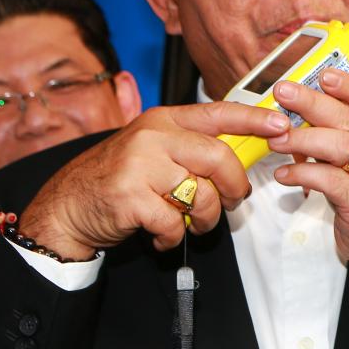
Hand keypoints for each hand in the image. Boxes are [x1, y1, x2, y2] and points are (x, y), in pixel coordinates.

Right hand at [18, 103, 290, 260]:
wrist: (67, 206)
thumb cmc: (120, 179)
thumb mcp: (154, 150)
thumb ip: (192, 148)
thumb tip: (242, 155)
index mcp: (163, 121)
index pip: (217, 112)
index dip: (253, 118)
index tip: (282, 124)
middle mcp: (152, 137)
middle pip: (217, 157)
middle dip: (233, 185)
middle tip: (234, 199)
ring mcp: (139, 166)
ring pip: (200, 194)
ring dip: (206, 218)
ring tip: (193, 222)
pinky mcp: (130, 198)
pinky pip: (175, 222)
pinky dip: (174, 236)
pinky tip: (162, 234)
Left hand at [266, 71, 348, 293]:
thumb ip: (345, 132)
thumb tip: (303, 108)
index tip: (325, 74)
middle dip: (313, 103)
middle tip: (284, 92)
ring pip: (338, 146)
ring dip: (302, 139)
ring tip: (276, 139)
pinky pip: (328, 181)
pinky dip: (302, 175)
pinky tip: (283, 175)